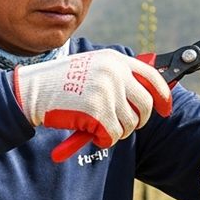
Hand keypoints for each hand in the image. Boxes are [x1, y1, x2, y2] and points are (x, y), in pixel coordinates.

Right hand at [13, 50, 171, 151]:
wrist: (33, 90)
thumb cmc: (61, 83)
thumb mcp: (93, 68)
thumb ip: (118, 77)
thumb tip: (146, 97)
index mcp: (115, 60)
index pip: (152, 77)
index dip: (163, 95)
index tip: (166, 109)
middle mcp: (114, 73)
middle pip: (145, 104)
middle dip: (138, 120)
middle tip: (125, 125)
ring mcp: (107, 91)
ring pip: (129, 123)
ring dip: (117, 131)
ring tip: (98, 126)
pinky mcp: (97, 111)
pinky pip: (114, 135)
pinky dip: (104, 140)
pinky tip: (90, 134)